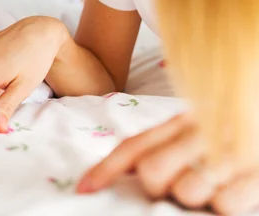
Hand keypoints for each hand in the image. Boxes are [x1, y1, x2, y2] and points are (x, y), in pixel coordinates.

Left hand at [77, 114, 258, 214]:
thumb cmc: (229, 134)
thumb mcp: (194, 132)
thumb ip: (162, 145)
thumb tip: (123, 172)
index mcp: (182, 121)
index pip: (134, 145)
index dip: (105, 169)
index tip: (85, 189)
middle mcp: (202, 131)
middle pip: (151, 171)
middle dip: (156, 187)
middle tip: (174, 187)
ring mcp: (230, 152)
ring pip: (185, 191)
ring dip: (193, 198)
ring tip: (209, 186)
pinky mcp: (258, 174)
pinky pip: (224, 205)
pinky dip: (224, 205)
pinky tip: (231, 191)